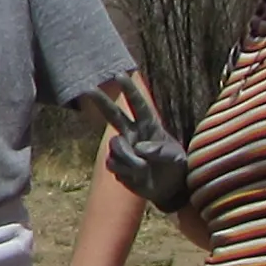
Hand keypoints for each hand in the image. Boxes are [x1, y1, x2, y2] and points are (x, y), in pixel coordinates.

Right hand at [97, 74, 190, 210]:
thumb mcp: (176, 158)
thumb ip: (161, 151)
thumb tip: (140, 148)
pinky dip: (125, 171)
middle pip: (113, 116)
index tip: (119, 75)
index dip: (129, 91)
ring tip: (141, 169)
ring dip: (127, 158)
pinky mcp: (118, 166)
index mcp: (149, 127)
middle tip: (88, 90)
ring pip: (114, 147)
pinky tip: (136, 176)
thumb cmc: (175, 168)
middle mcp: (133, 135)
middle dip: (101, 102)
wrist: (168, 190)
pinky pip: (113, 164)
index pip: (138, 106)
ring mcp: (124, 150)